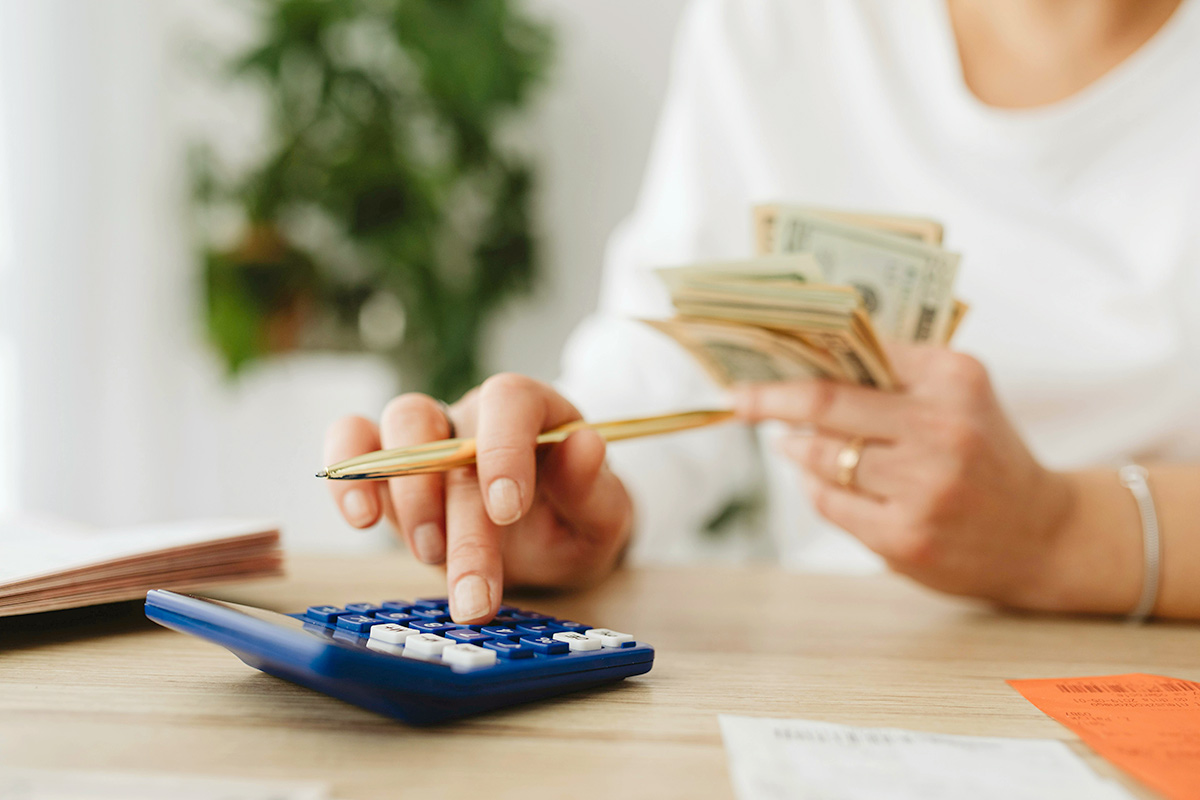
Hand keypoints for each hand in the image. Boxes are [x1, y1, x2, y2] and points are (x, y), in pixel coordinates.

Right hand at [324, 374, 633, 623]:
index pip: (510, 400)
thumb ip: (594, 488)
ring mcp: (429, 439)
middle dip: (456, 516)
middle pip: (447, 433)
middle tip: (474, 588)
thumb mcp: (602, 518)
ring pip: (397, 427)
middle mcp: (475, 416)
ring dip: (407, 496)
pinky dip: (347, 475)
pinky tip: (363, 517)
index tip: (508, 510)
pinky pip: (353, 448)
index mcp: (534, 412)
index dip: (503, 448)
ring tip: (429, 555)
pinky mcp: (390, 472)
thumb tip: (585, 445)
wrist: (549, 544)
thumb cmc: (575, 522)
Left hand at [732, 345, 1074, 608]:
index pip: (857, 354)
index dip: (800, 356)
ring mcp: (924, 488)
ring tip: (791, 442)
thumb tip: (806, 359)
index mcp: (955, 379)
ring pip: (821, 457)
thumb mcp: (959, 394)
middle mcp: (942, 429)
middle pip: (825, 404)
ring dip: (795, 447)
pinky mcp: (905, 537)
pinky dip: (815, 487)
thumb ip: (896, 372)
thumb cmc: (985, 453)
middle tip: (740, 399)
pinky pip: (830, 502)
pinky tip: (823, 480)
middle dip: (769, 400)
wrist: (1043, 535)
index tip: (759, 355)